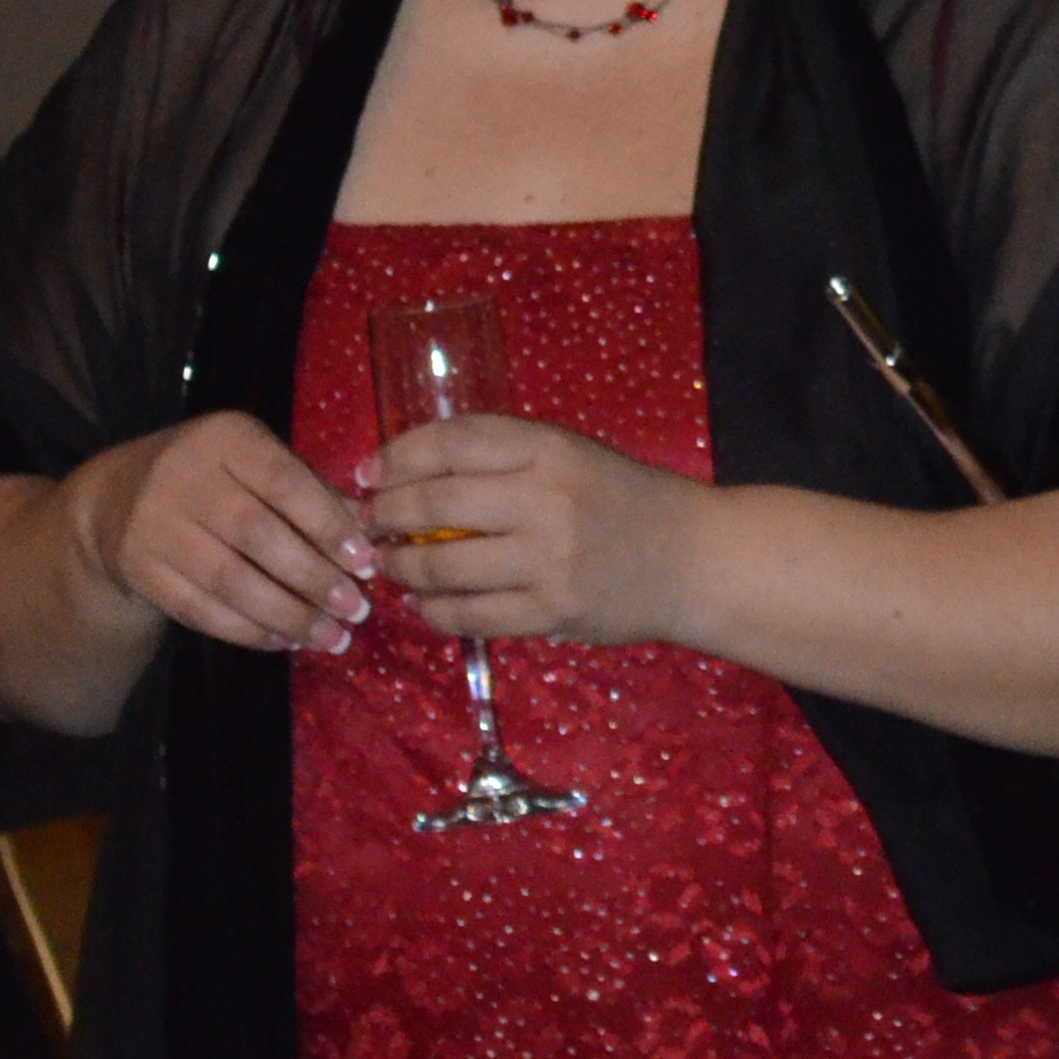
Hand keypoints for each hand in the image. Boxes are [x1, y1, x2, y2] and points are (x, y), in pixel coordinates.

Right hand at [71, 414, 374, 657]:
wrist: (117, 497)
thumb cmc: (215, 478)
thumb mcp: (258, 463)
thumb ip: (312, 492)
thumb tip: (368, 535)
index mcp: (225, 438)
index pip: (284, 482)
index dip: (328, 525)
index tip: (366, 563)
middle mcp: (184, 476)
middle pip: (257, 535)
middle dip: (314, 578)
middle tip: (356, 610)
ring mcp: (155, 524)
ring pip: (229, 581)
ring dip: (287, 615)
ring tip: (332, 638)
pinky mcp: (140, 568)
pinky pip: (200, 609)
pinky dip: (247, 631)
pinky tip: (285, 641)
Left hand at [365, 417, 696, 646]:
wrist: (690, 558)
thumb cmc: (622, 498)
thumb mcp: (570, 454)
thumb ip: (502, 459)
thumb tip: (408, 472)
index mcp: (550, 449)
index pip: (451, 442)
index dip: (397, 456)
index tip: (369, 472)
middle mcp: (546, 500)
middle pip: (434, 504)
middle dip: (385, 515)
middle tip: (369, 523)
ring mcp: (547, 561)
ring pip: (442, 567)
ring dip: (402, 568)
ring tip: (391, 565)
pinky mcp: (550, 612)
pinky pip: (468, 616)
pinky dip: (435, 611)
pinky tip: (427, 603)